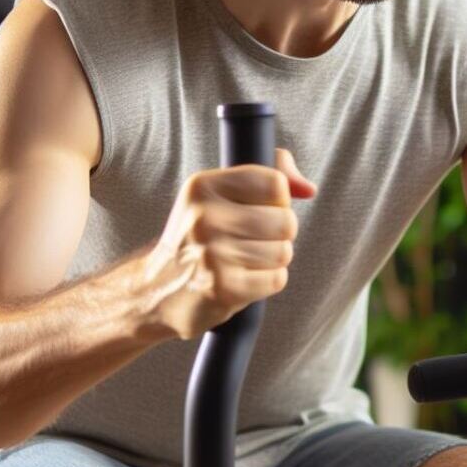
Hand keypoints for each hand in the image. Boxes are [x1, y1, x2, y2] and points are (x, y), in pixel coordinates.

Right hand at [139, 148, 316, 339]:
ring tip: (244, 261)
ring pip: (284, 252)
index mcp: (203, 186)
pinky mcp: (223, 288)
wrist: (157, 290)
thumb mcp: (220, 194)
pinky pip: (277, 279)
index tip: (257, 209)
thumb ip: (269, 177)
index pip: (276, 183)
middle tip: (252, 241)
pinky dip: (267, 282)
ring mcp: (212, 254)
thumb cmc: (200, 237)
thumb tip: (309, 189)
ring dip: (272, 260)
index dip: (278, 200)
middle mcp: (204, 217)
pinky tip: (243, 280)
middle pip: (286, 221)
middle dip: (279, 234)